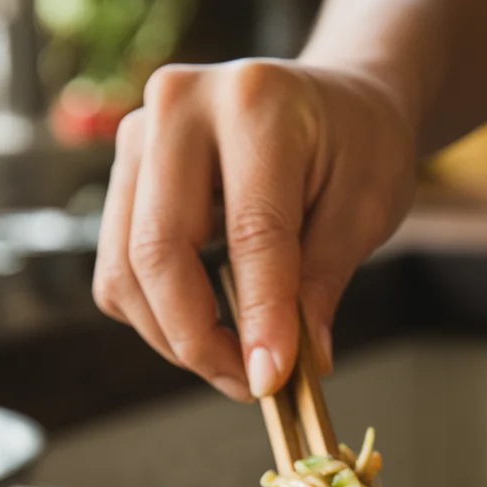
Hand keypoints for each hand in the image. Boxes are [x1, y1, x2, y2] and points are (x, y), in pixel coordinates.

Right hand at [93, 61, 415, 398]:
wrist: (337, 103)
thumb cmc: (359, 147)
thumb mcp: (367, 207)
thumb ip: (324, 281)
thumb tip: (288, 364)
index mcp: (256, 102)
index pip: (250, 231)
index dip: (260, 317)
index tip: (270, 380)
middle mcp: (180, 106)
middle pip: (159, 251)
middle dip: (199, 338)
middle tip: (250, 384)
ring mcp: (139, 135)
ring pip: (125, 269)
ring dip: (174, 336)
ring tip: (237, 362)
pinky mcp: (126, 172)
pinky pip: (119, 268)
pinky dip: (157, 314)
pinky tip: (211, 323)